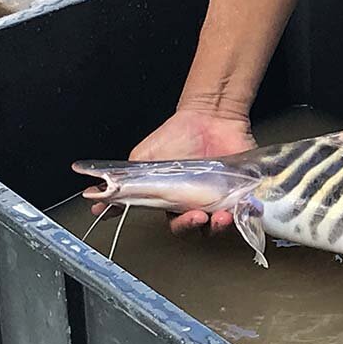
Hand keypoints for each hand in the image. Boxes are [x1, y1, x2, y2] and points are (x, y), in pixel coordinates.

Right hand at [91, 108, 255, 234]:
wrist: (208, 115)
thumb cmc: (176, 136)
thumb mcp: (142, 160)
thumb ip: (124, 182)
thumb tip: (98, 201)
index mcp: (174, 202)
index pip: (173, 224)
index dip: (172, 227)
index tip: (170, 221)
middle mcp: (198, 204)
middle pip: (196, 228)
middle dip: (194, 226)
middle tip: (195, 216)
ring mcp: (221, 198)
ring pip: (221, 223)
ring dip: (219, 224)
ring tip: (219, 215)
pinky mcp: (241, 190)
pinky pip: (244, 209)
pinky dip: (242, 212)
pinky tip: (236, 207)